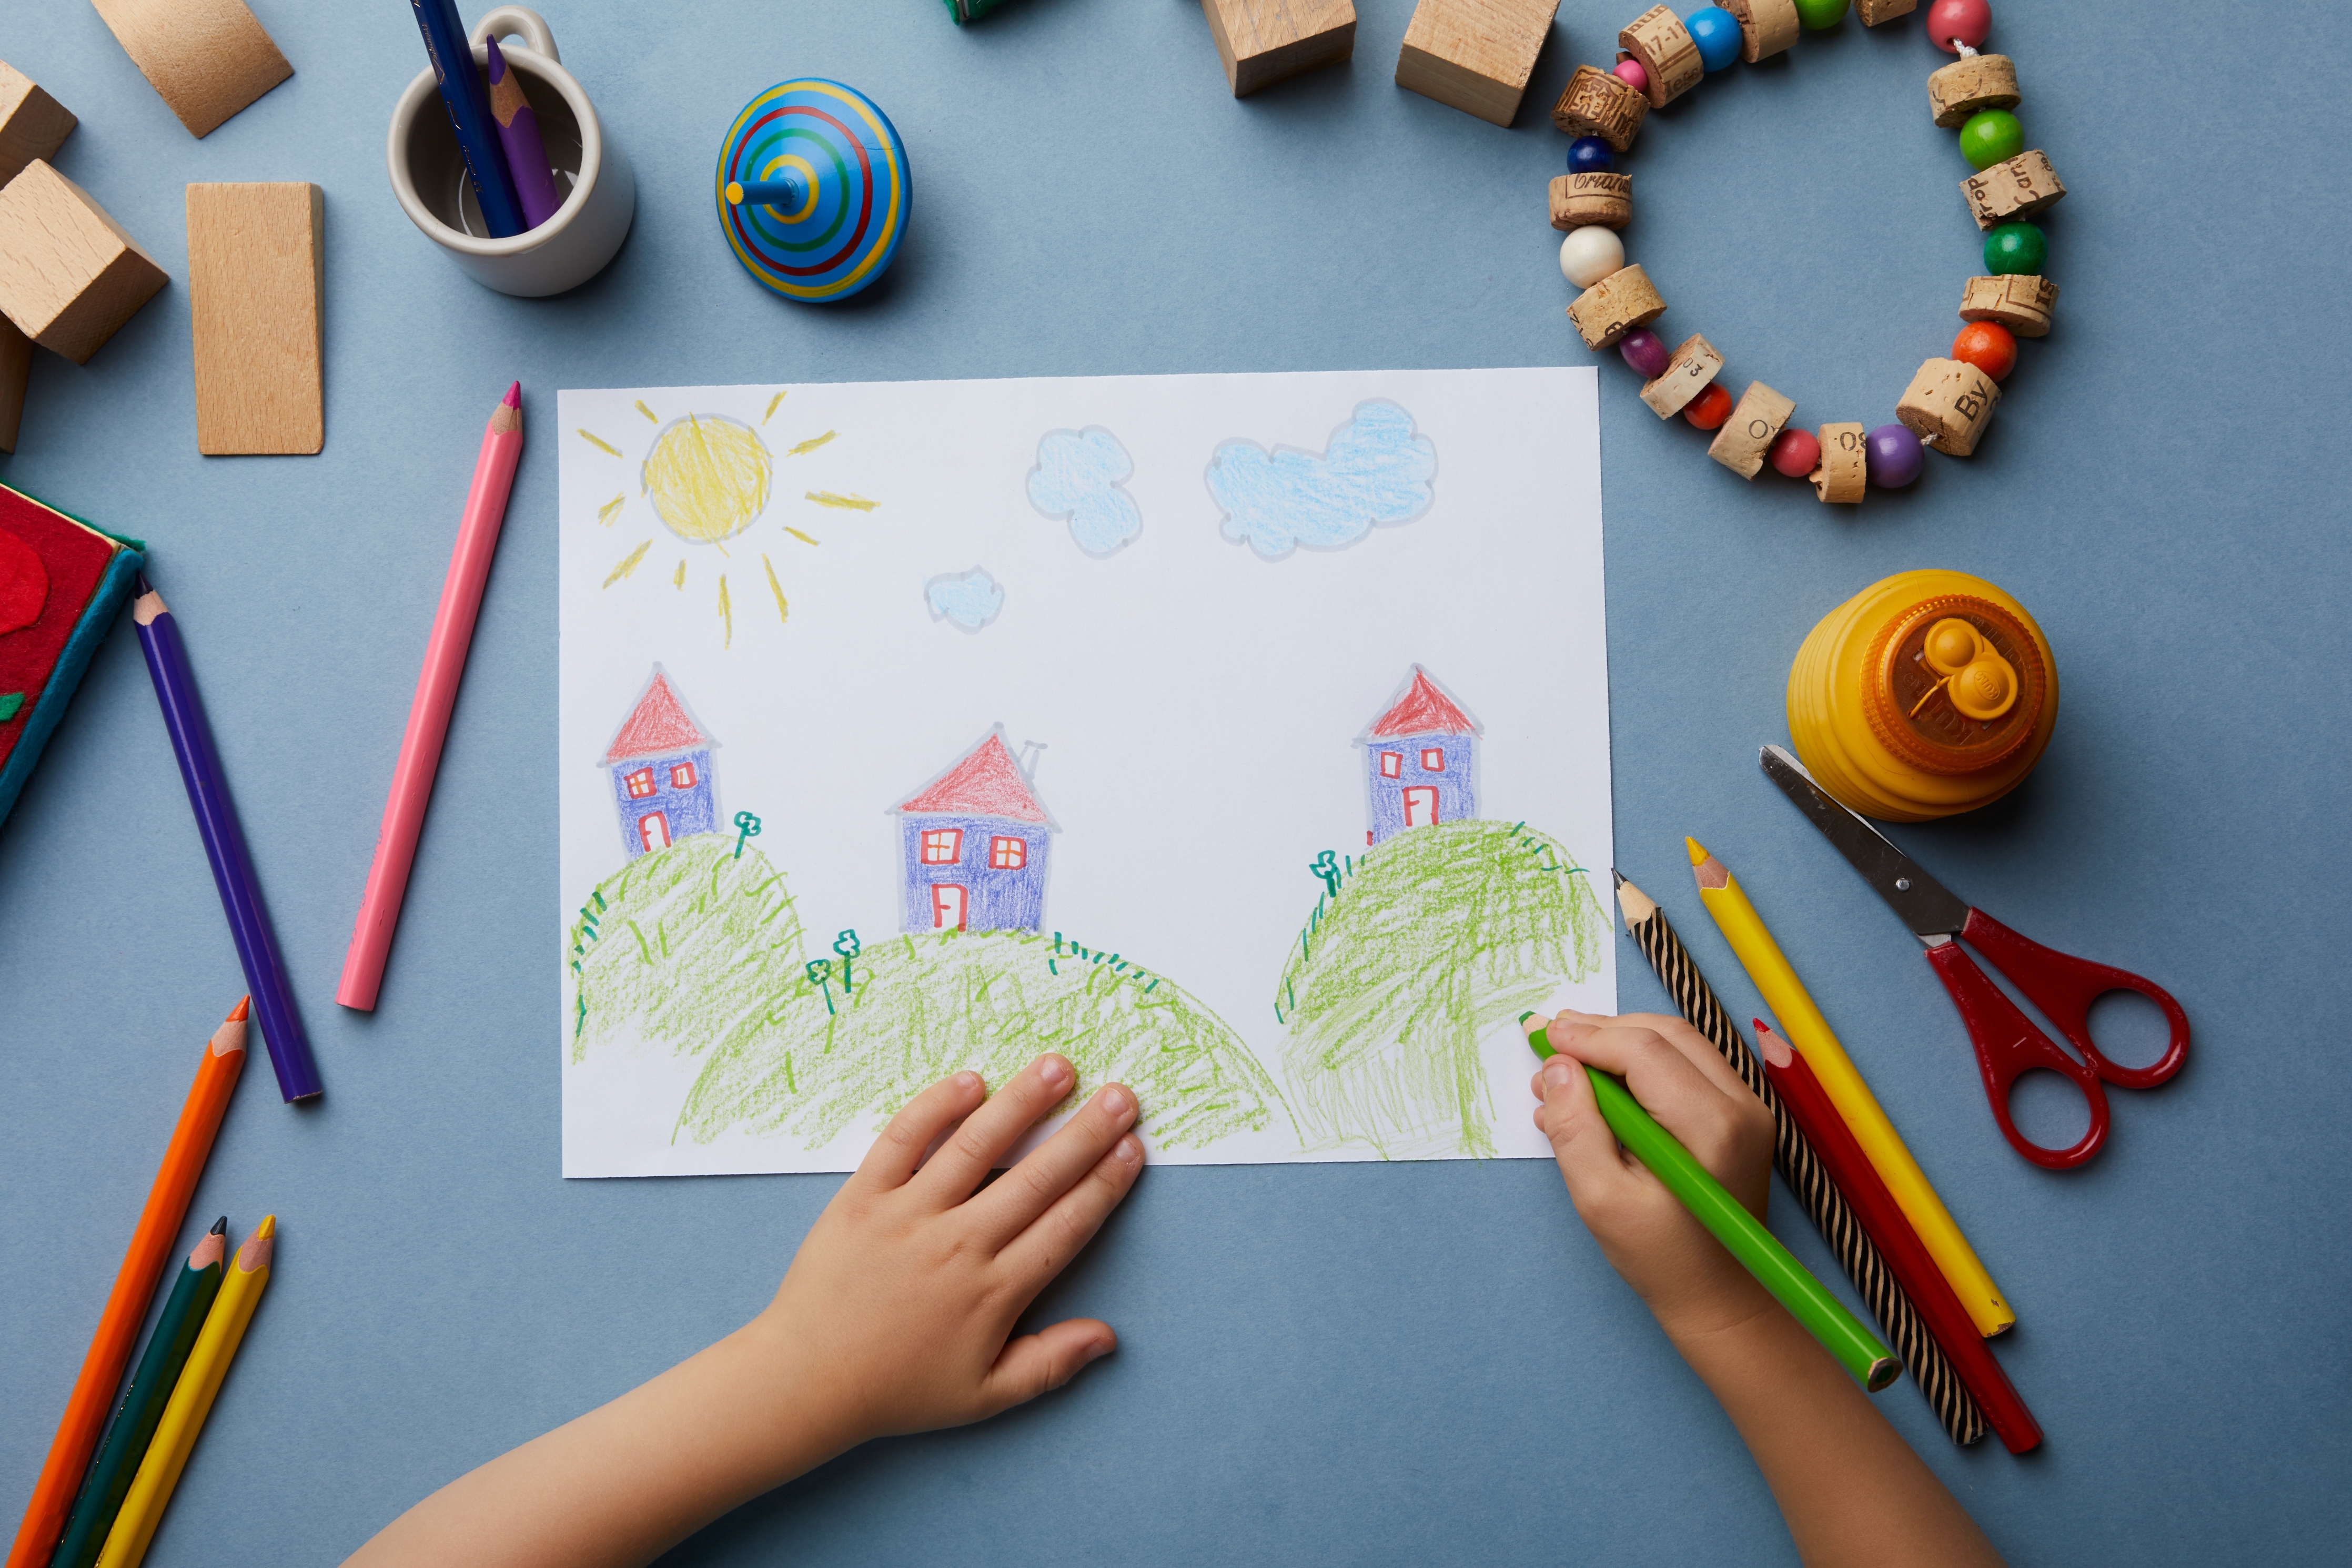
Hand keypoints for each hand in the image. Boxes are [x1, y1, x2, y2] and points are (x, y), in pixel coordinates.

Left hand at [749, 1053, 1144, 1448]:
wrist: (805, 1381)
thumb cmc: (898, 1389)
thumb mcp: (983, 1396)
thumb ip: (1049, 1364)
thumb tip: (1110, 1338)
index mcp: (994, 1292)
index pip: (1065, 1225)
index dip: (1104, 1185)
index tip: (1133, 1148)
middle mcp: (958, 1246)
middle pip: (1035, 1179)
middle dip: (1084, 1134)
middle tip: (1120, 1096)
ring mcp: (908, 1216)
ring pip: (975, 1147)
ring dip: (1021, 1104)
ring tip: (1059, 1067)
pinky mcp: (862, 1198)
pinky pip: (902, 1141)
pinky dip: (935, 1108)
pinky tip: (971, 1080)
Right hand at [1526, 1011, 1777, 1340]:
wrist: (1722, 1297)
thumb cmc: (1663, 1258)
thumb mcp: (1601, 1200)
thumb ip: (1575, 1129)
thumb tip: (1556, 1068)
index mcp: (1712, 1127)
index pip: (1643, 1051)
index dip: (1587, 1037)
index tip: (1541, 1036)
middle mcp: (1741, 1107)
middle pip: (1663, 1035)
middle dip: (1600, 1031)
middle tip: (1547, 1040)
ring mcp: (1747, 1109)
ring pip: (1676, 1044)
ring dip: (1618, 1043)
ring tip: (1566, 1065)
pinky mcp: (1740, 1116)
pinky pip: (1686, 1066)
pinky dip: (1640, 1064)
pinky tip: (1599, 1086)